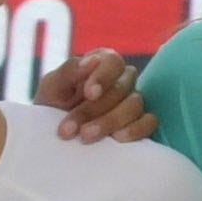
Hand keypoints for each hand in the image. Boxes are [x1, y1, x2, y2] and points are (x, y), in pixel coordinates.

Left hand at [31, 45, 156, 142]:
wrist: (53, 136)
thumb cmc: (52, 106)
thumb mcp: (52, 87)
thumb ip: (69, 70)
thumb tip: (93, 61)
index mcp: (102, 63)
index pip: (113, 61)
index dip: (104, 77)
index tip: (89, 94)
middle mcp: (121, 80)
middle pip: (121, 88)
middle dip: (94, 110)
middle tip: (70, 129)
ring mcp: (132, 102)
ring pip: (134, 106)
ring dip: (110, 122)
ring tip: (86, 137)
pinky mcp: (140, 123)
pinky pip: (149, 122)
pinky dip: (136, 130)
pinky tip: (117, 139)